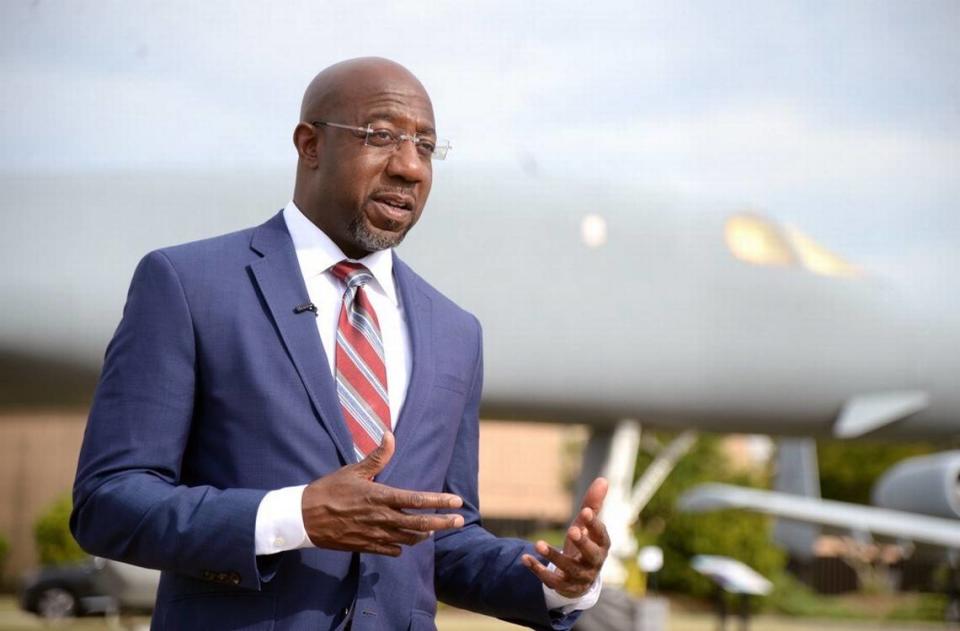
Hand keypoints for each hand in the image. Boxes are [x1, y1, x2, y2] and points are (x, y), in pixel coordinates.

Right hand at [301, 432, 463, 555]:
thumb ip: (377, 456)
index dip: (439, 502)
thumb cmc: (328, 490)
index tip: (456, 502)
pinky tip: (404, 541)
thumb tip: (389, 434)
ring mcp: (374, 535)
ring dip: (423, 535)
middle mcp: (381, 518)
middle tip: (459, 522)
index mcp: (380, 497)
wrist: (303, 518)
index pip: (417, 500)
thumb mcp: (353, 470)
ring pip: (408, 539)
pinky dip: (401, 546)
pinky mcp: (365, 546)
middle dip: (442, 523)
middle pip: (420, 524)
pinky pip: (391, 550)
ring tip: (433, 530)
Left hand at [522, 477, 609, 598]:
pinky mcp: (564, 586)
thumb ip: (593, 504)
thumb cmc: (585, 544)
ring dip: (552, 555)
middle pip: (591, 554)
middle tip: (571, 531)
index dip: (594, 525)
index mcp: (601, 545)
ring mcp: (579, 576)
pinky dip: (537, 569)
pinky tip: (525, 558)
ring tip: (537, 543)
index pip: (601, 535)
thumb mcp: (587, 526)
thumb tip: (603, 479)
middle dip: (582, 543)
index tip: (586, 512)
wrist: (580, 578)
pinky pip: (551, 580)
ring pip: (568, 568)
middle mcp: (594, 562)